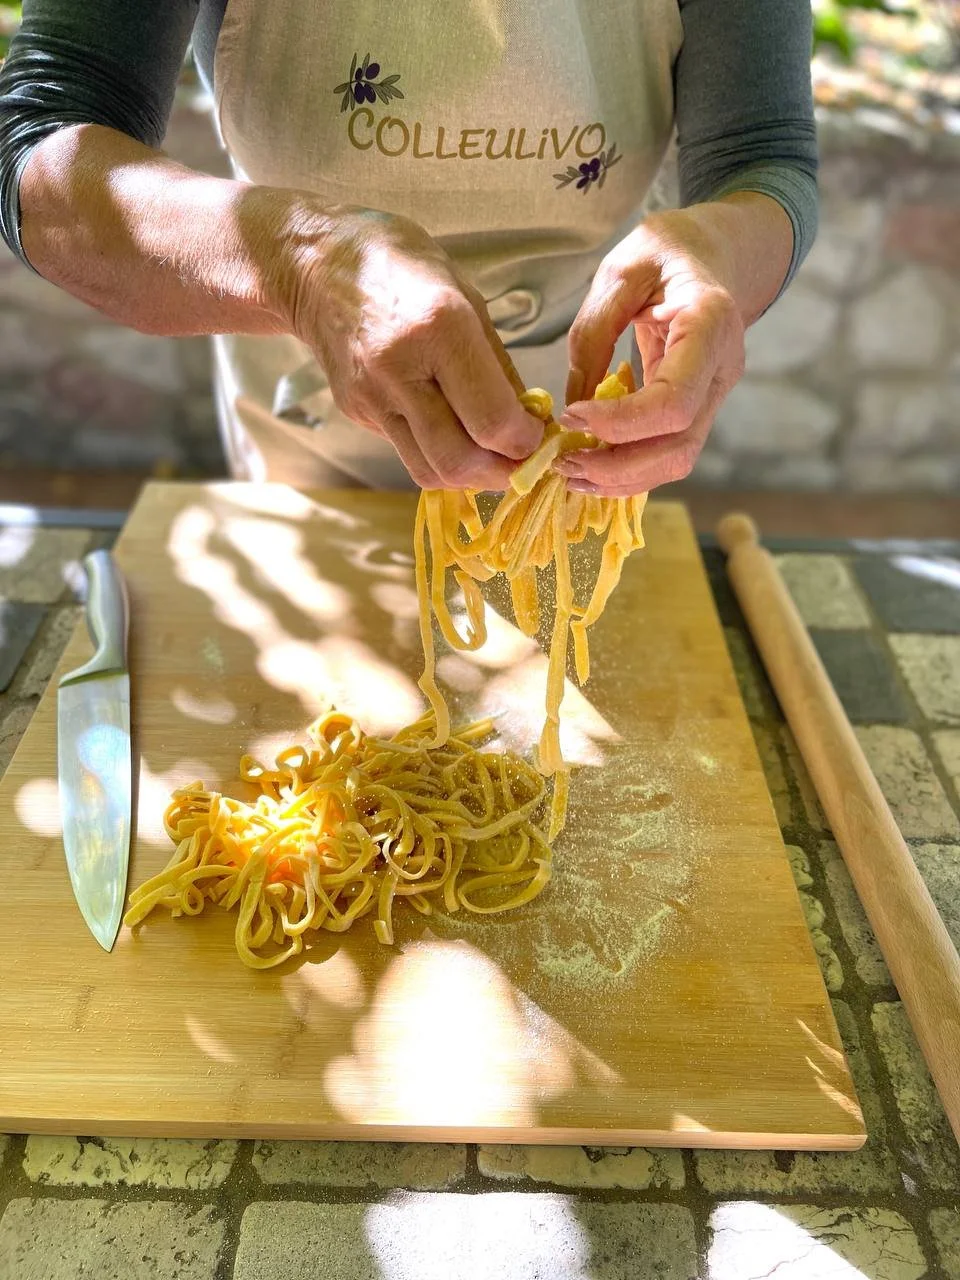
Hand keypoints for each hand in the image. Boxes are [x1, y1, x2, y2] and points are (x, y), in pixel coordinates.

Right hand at [279, 205, 542, 488]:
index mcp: (440, 329)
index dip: (525, 442)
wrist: (314, 265)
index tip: (537, 435)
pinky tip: (451, 433)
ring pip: (429, 471)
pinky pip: (406, 452)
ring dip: (468, 476)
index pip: (492, 420)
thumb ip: (498, 365)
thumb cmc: (400, 266)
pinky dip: (438, 455)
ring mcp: (373, 397)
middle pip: (458, 461)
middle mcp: (401, 370)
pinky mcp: (357, 412)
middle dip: (501, 473)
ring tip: (489, 457)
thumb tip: (527, 419)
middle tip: (520, 461)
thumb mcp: (466, 297)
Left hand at [553, 206, 749, 496]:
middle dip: (617, 466)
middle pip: (679, 446)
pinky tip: (589, 464)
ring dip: (621, 478)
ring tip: (569, 471)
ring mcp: (714, 396)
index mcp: (710, 325)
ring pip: (677, 460)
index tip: (571, 416)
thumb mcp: (622, 270)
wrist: (714, 254)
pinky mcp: (697, 410)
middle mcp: (722, 370)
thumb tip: (574, 402)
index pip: (674, 401)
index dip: (621, 422)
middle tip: (561, 462)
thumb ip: (595, 332)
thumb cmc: (667, 252)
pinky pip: (668, 453)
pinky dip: (628, 469)